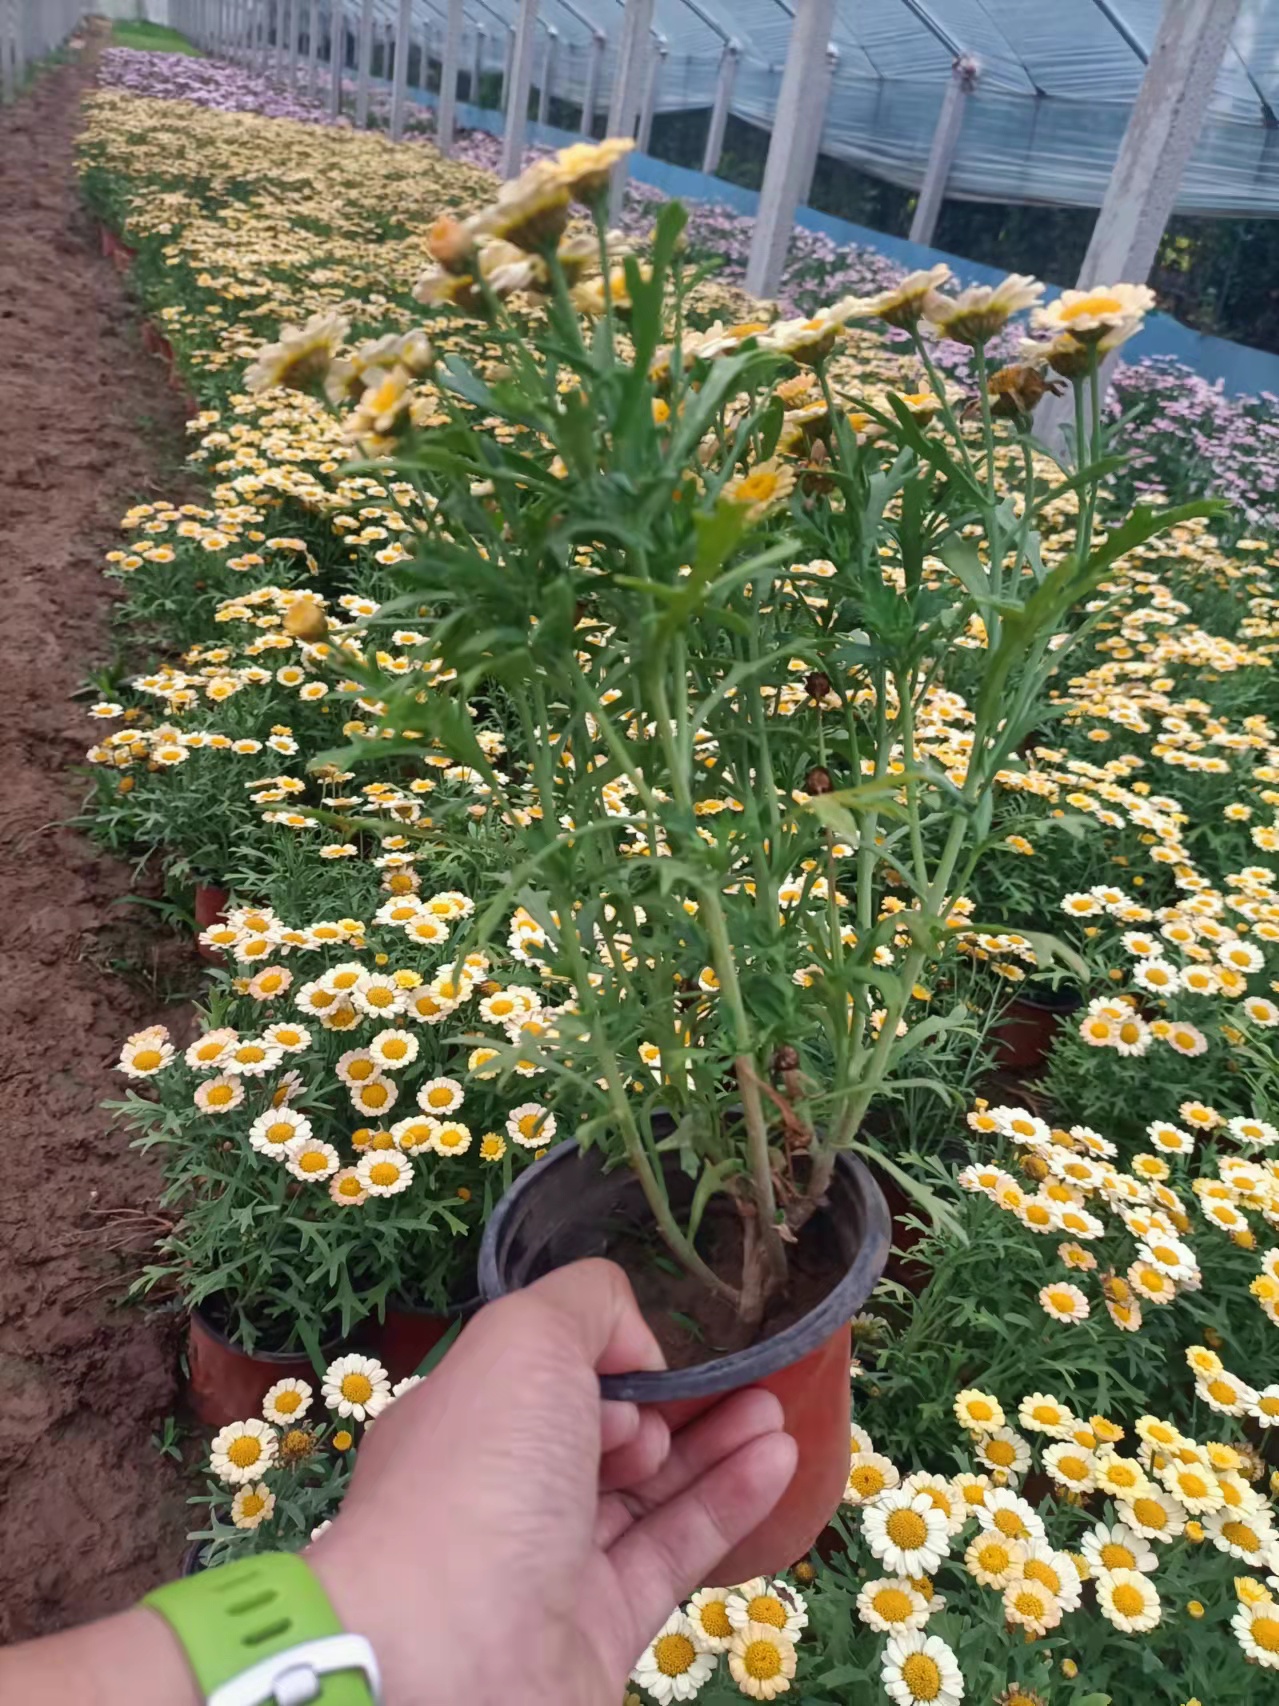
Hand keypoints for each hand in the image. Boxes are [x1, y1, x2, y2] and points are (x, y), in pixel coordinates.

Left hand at [309, 1258, 797, 1705]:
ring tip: (774, 1408)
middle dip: (669, 1401)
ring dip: (714, 1444)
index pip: (540, 1375)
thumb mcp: (524, 1338)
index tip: (649, 1354)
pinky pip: (672, 1553)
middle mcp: (499, 1491)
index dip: (603, 1357)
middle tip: (731, 1378)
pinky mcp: (601, 1630)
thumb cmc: (478, 1473)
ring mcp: (549, 1566)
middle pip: (598, 1434)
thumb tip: (636, 1346)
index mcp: (462, 1419)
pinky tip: (776, 1459)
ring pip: (645, 1493)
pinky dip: (728, 1502)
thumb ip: (587, 1306)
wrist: (454, 1662)